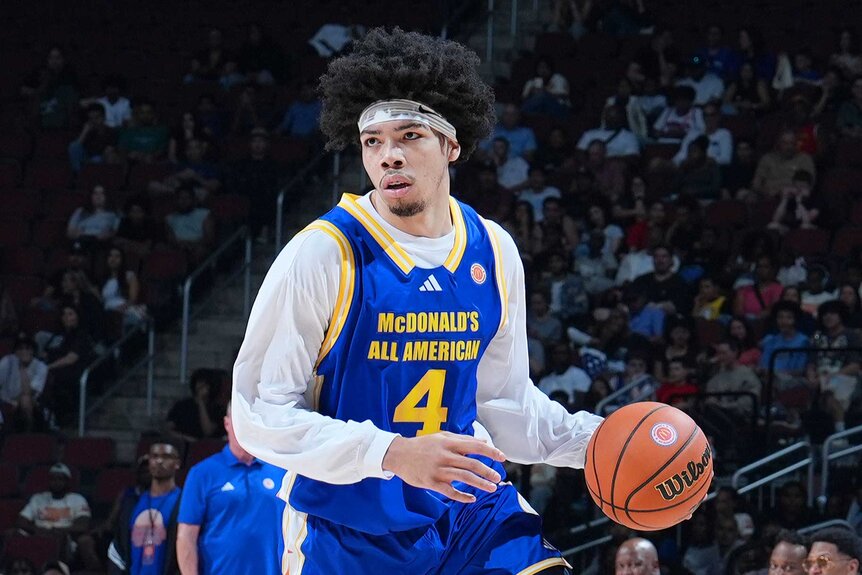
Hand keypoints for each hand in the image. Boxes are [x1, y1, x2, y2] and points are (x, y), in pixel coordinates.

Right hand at [382, 432, 505, 502]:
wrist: (399, 454)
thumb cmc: (423, 444)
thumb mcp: (442, 436)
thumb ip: (462, 439)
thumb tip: (483, 442)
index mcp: (449, 443)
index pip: (475, 446)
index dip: (490, 452)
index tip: (502, 458)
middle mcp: (445, 456)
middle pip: (472, 464)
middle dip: (488, 472)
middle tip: (498, 477)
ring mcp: (438, 470)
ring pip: (464, 478)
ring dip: (480, 484)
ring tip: (492, 488)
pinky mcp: (431, 482)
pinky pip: (450, 492)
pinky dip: (463, 496)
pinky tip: (472, 499)